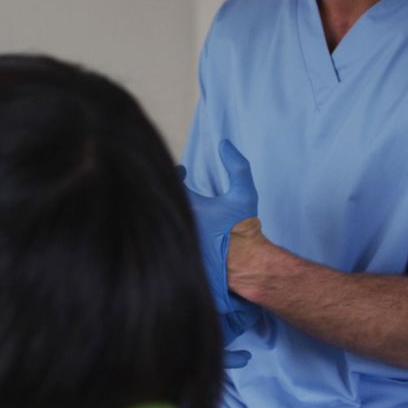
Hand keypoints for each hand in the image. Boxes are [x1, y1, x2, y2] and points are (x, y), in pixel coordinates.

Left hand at [179, 140, 258, 313]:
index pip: (171, 182)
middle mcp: (178, 222)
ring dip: (168, 207)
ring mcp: (175, 237)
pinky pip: (165, 231)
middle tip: (179, 184)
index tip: (183, 171)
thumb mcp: (245, 193)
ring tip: (177, 200)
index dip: (176, 173)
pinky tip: (179, 219)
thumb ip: (237, 166)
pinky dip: (168, 223)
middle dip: (169, 189)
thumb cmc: (242, 227)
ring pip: (162, 215)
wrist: (243, 262)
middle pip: (164, 199)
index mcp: (190, 207)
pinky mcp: (175, 249)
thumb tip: (224, 144)